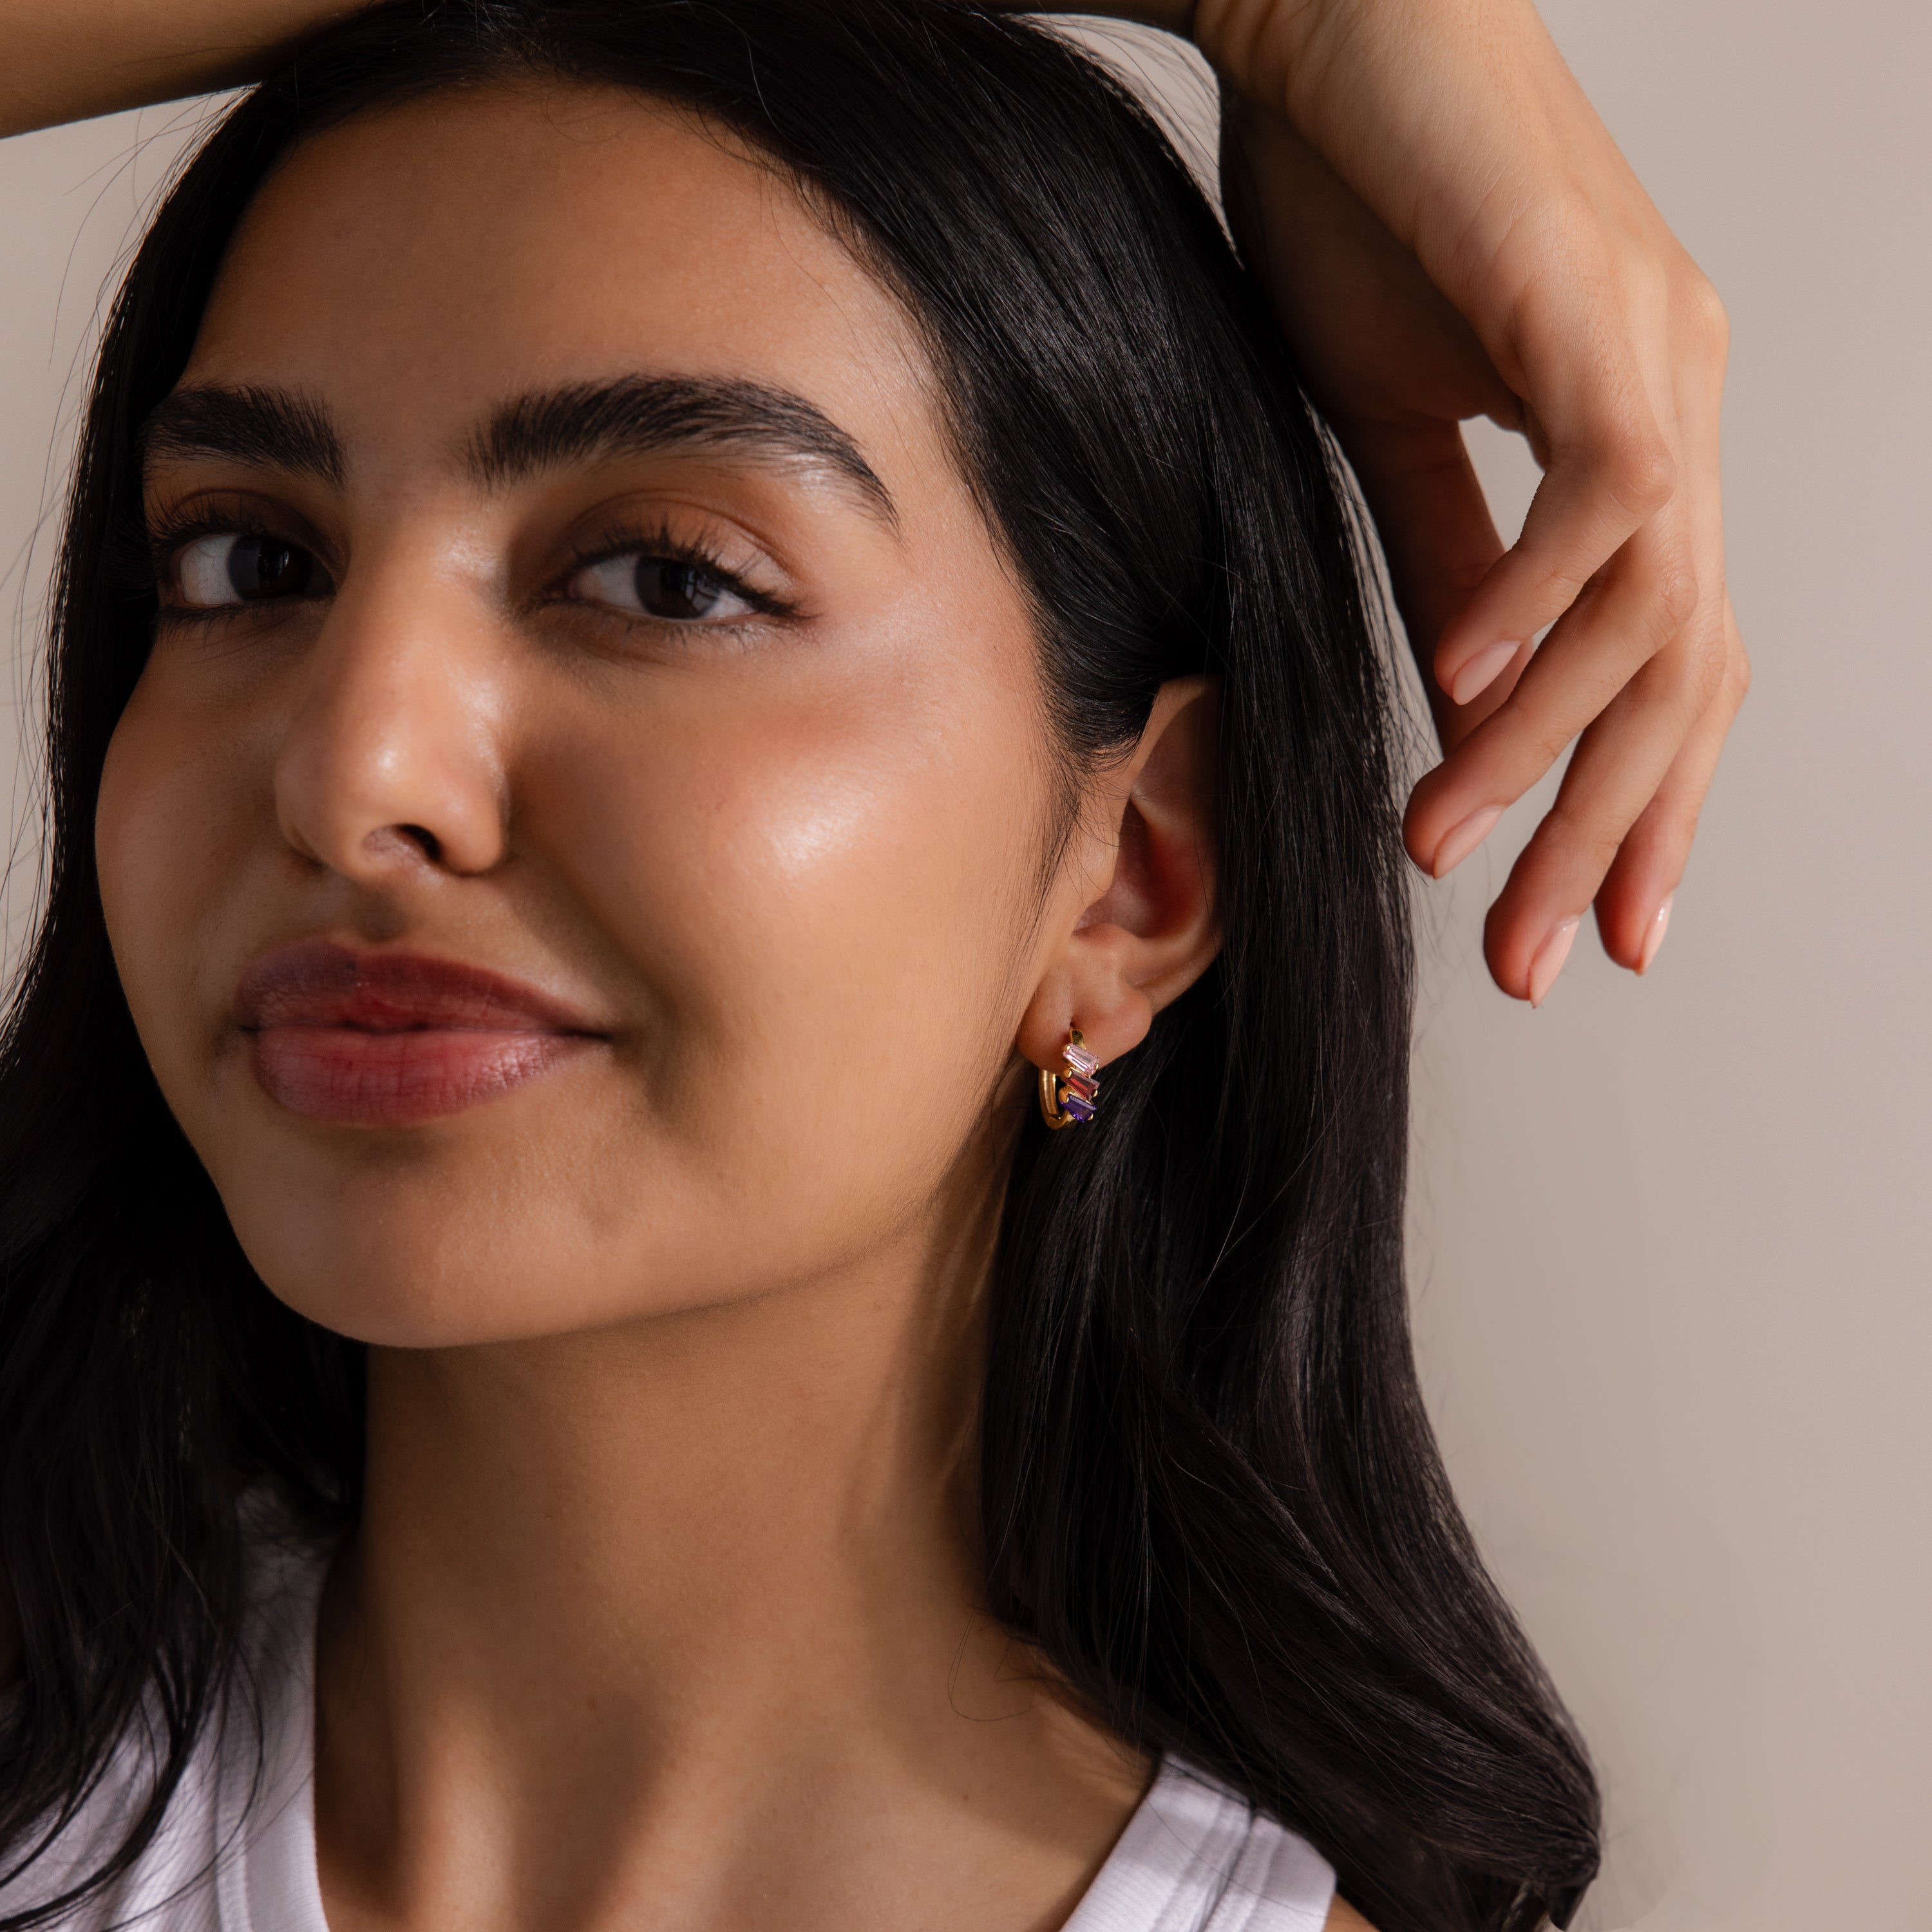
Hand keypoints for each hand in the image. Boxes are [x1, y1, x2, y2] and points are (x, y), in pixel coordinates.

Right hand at [1205, 0, 1747, 1002]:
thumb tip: (1475, 709)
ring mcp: (1657, 357)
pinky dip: (1538, 605)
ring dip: (1549, 750)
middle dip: (1610, 832)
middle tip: (1541, 959)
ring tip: (1453, 845)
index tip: (1595, 927)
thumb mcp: (1390, 432)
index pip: (1674, 664)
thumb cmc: (1355, 211)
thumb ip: (1450, 569)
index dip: (1643, 807)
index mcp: (1639, 444)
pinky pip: (1605, 494)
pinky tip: (1466, 692)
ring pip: (1653, 610)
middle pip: (1683, 673)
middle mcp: (1679, 407)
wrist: (1329, 24)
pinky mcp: (1595, 312)